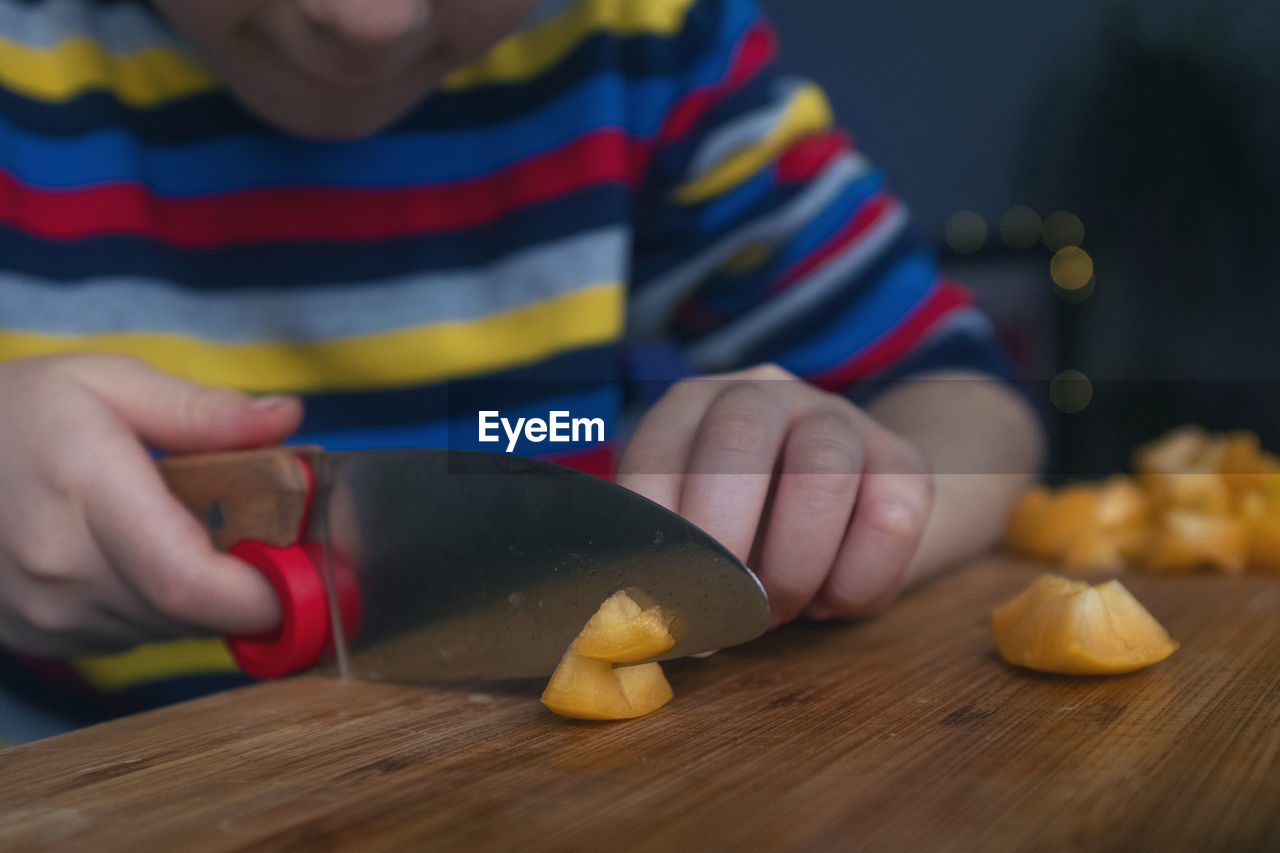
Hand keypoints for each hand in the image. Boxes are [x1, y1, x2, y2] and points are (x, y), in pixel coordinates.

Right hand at [0, 355, 301, 656]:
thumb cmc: (19, 411)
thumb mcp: (110, 380)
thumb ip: (203, 411)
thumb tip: (286, 418)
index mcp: (86, 492)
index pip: (190, 582)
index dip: (265, 595)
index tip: (310, 573)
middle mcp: (62, 568)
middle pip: (194, 613)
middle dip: (251, 585)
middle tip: (268, 535)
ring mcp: (44, 612)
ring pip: (170, 630)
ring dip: (205, 596)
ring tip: (194, 532)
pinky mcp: (39, 636)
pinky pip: (134, 637)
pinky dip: (163, 606)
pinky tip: (146, 557)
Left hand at [617, 364, 933, 626]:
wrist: (850, 505)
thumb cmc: (748, 531)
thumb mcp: (694, 536)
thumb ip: (663, 566)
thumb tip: (622, 633)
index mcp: (692, 406)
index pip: (659, 453)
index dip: (657, 537)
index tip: (662, 607)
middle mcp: (763, 394)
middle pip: (739, 437)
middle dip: (724, 541)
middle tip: (725, 610)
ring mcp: (840, 417)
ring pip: (822, 472)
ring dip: (794, 566)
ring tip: (780, 611)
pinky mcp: (905, 458)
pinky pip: (892, 516)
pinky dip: (857, 582)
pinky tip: (833, 599)